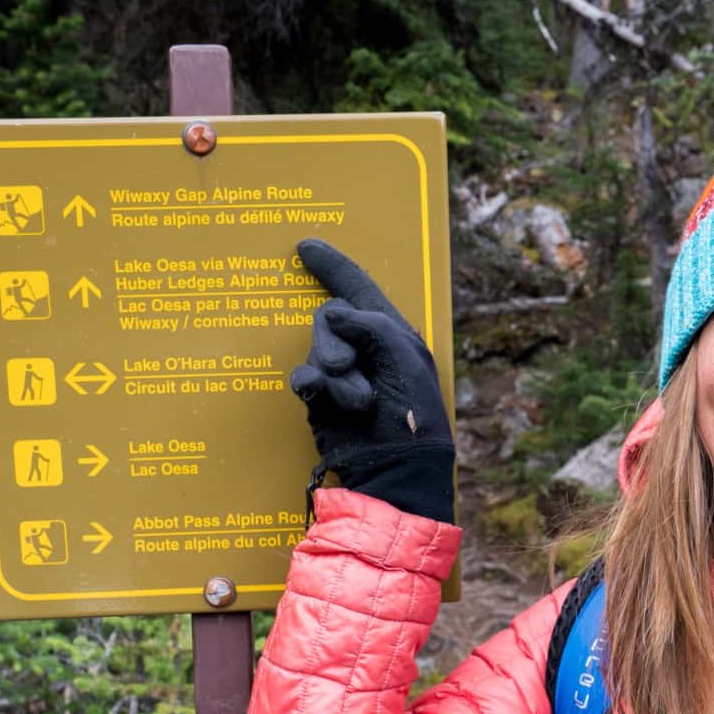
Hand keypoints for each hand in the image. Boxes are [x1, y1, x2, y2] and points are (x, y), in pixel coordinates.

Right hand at [290, 239, 454, 524]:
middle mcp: (367, 349)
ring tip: (357, 402)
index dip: (333, 267)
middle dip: (334, 340)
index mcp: (394, 333)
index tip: (304, 246)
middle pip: (329, 317)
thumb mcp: (401, 354)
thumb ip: (369, 322)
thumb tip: (335, 314)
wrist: (395, 467)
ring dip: (336, 375)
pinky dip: (311, 385)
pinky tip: (315, 395)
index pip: (359, 288)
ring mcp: (342, 374)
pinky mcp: (322, 400)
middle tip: (347, 367)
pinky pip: (303, 377)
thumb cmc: (410, 411)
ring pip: (316, 349)